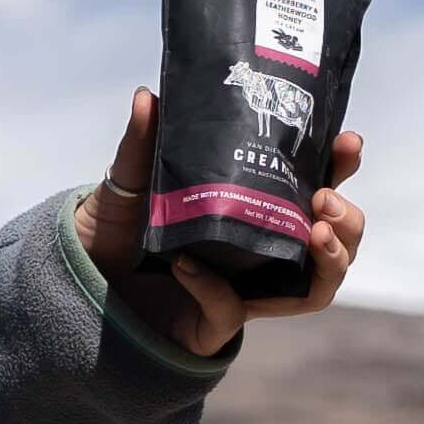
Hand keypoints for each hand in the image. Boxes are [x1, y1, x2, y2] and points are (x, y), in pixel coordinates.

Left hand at [73, 85, 367, 360]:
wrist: (74, 284)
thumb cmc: (113, 231)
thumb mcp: (129, 182)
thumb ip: (142, 145)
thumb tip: (149, 95)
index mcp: (255, 209)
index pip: (314, 186)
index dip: (339, 166)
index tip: (349, 141)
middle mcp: (262, 253)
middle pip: (337, 243)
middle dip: (348, 220)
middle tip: (325, 199)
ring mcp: (245, 294)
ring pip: (316, 290)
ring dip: (331, 262)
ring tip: (314, 234)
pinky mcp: (212, 328)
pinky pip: (230, 314)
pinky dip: (214, 290)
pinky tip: (189, 266)